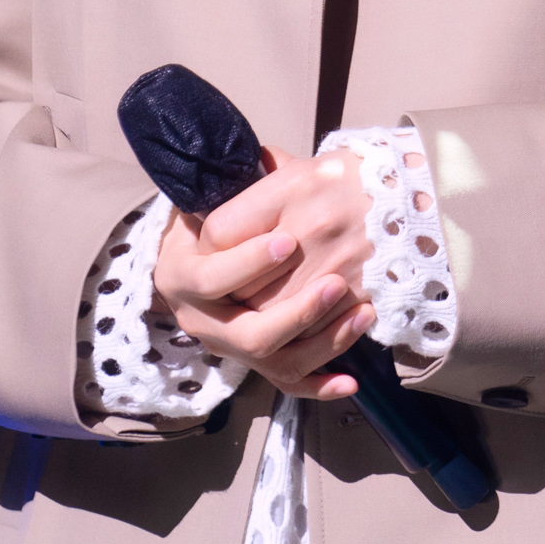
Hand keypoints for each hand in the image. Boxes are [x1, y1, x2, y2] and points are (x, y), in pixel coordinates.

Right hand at [152, 145, 375, 399]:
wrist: (194, 257)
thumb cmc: (217, 217)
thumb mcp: (222, 196)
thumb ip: (247, 183)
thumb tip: (270, 158)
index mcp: (183, 274)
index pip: (213, 276)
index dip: (249, 261)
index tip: (290, 240)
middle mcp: (201, 319)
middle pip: (247, 334)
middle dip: (295, 312)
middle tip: (334, 284)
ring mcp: (229, 347)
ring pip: (274, 362)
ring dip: (322, 342)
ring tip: (361, 313)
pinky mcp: (257, 365)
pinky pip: (288, 384)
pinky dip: (320, 385)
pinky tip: (351, 381)